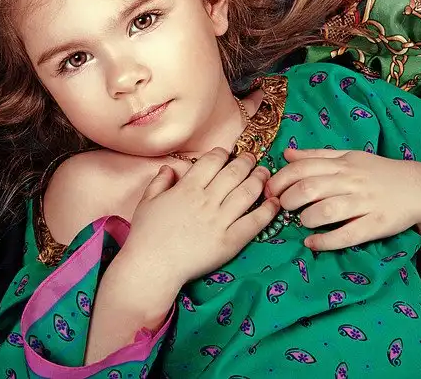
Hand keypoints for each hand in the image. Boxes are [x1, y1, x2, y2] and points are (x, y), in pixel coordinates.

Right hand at [121, 148, 279, 290]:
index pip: (212, 161)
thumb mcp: (147, 202)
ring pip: (247, 193)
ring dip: (259, 180)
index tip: (227, 154)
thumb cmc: (146, 235)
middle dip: (246, 161)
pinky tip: (274, 203)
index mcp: (187, 188)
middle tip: (252, 159)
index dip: (222, 153)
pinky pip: (254, 222)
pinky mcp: (230, 241)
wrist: (153, 266)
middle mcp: (206, 200)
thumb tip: (170, 168)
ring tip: (265, 174)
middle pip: (234, 173)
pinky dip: (267, 210)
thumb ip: (159, 182)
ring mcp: (220, 221)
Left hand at [265, 148, 420, 250]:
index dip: (280, 180)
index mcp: (342, 164)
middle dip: (288, 200)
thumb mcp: (348, 157)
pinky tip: (312, 243)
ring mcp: (365, 203)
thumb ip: (316, 156)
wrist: (419, 188)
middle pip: (309, 189)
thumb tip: (286, 154)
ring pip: (327, 211)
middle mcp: (351, 181)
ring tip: (302, 222)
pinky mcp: (377, 224)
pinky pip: (348, 235)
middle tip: (283, 207)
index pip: (302, 168)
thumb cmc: (376, 172)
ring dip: (306, 219)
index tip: (270, 191)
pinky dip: (325, 241)